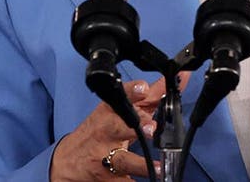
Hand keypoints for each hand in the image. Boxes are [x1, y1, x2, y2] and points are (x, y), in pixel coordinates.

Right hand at [50, 73, 185, 180]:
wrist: (68, 161)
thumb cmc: (99, 131)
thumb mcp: (120, 110)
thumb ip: (152, 96)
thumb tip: (181, 78)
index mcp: (109, 111)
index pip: (120, 97)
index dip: (132, 92)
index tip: (143, 88)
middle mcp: (106, 131)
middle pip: (119, 126)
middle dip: (136, 125)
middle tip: (151, 127)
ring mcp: (105, 156)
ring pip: (123, 159)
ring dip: (140, 163)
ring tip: (157, 167)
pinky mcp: (107, 178)